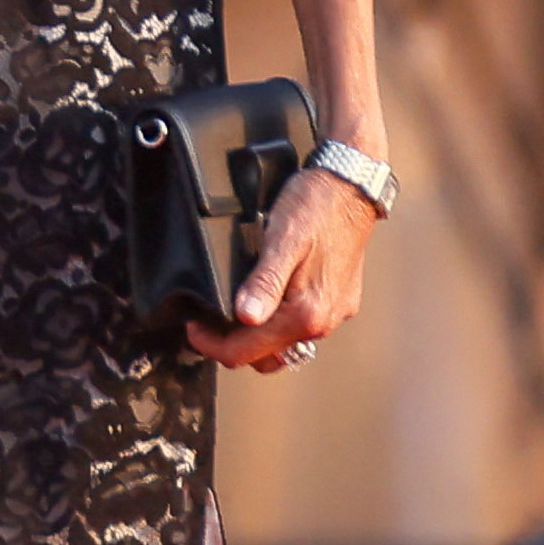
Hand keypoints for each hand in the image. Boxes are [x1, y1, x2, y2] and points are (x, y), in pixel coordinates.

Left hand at [193, 167, 377, 372]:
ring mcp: (334, 313)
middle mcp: (324, 322)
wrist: (351, 187)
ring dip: (254, 339)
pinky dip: (275, 325)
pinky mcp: (338, 302)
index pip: (246, 352)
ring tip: (227, 315)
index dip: (211, 344)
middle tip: (205, 323)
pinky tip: (261, 302)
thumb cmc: (315, 208)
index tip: (192, 327)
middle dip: (230, 345)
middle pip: (264, 356)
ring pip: (283, 346)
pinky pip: (300, 329)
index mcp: (307, 313)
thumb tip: (244, 317)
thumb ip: (263, 282)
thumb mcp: (281, 240)